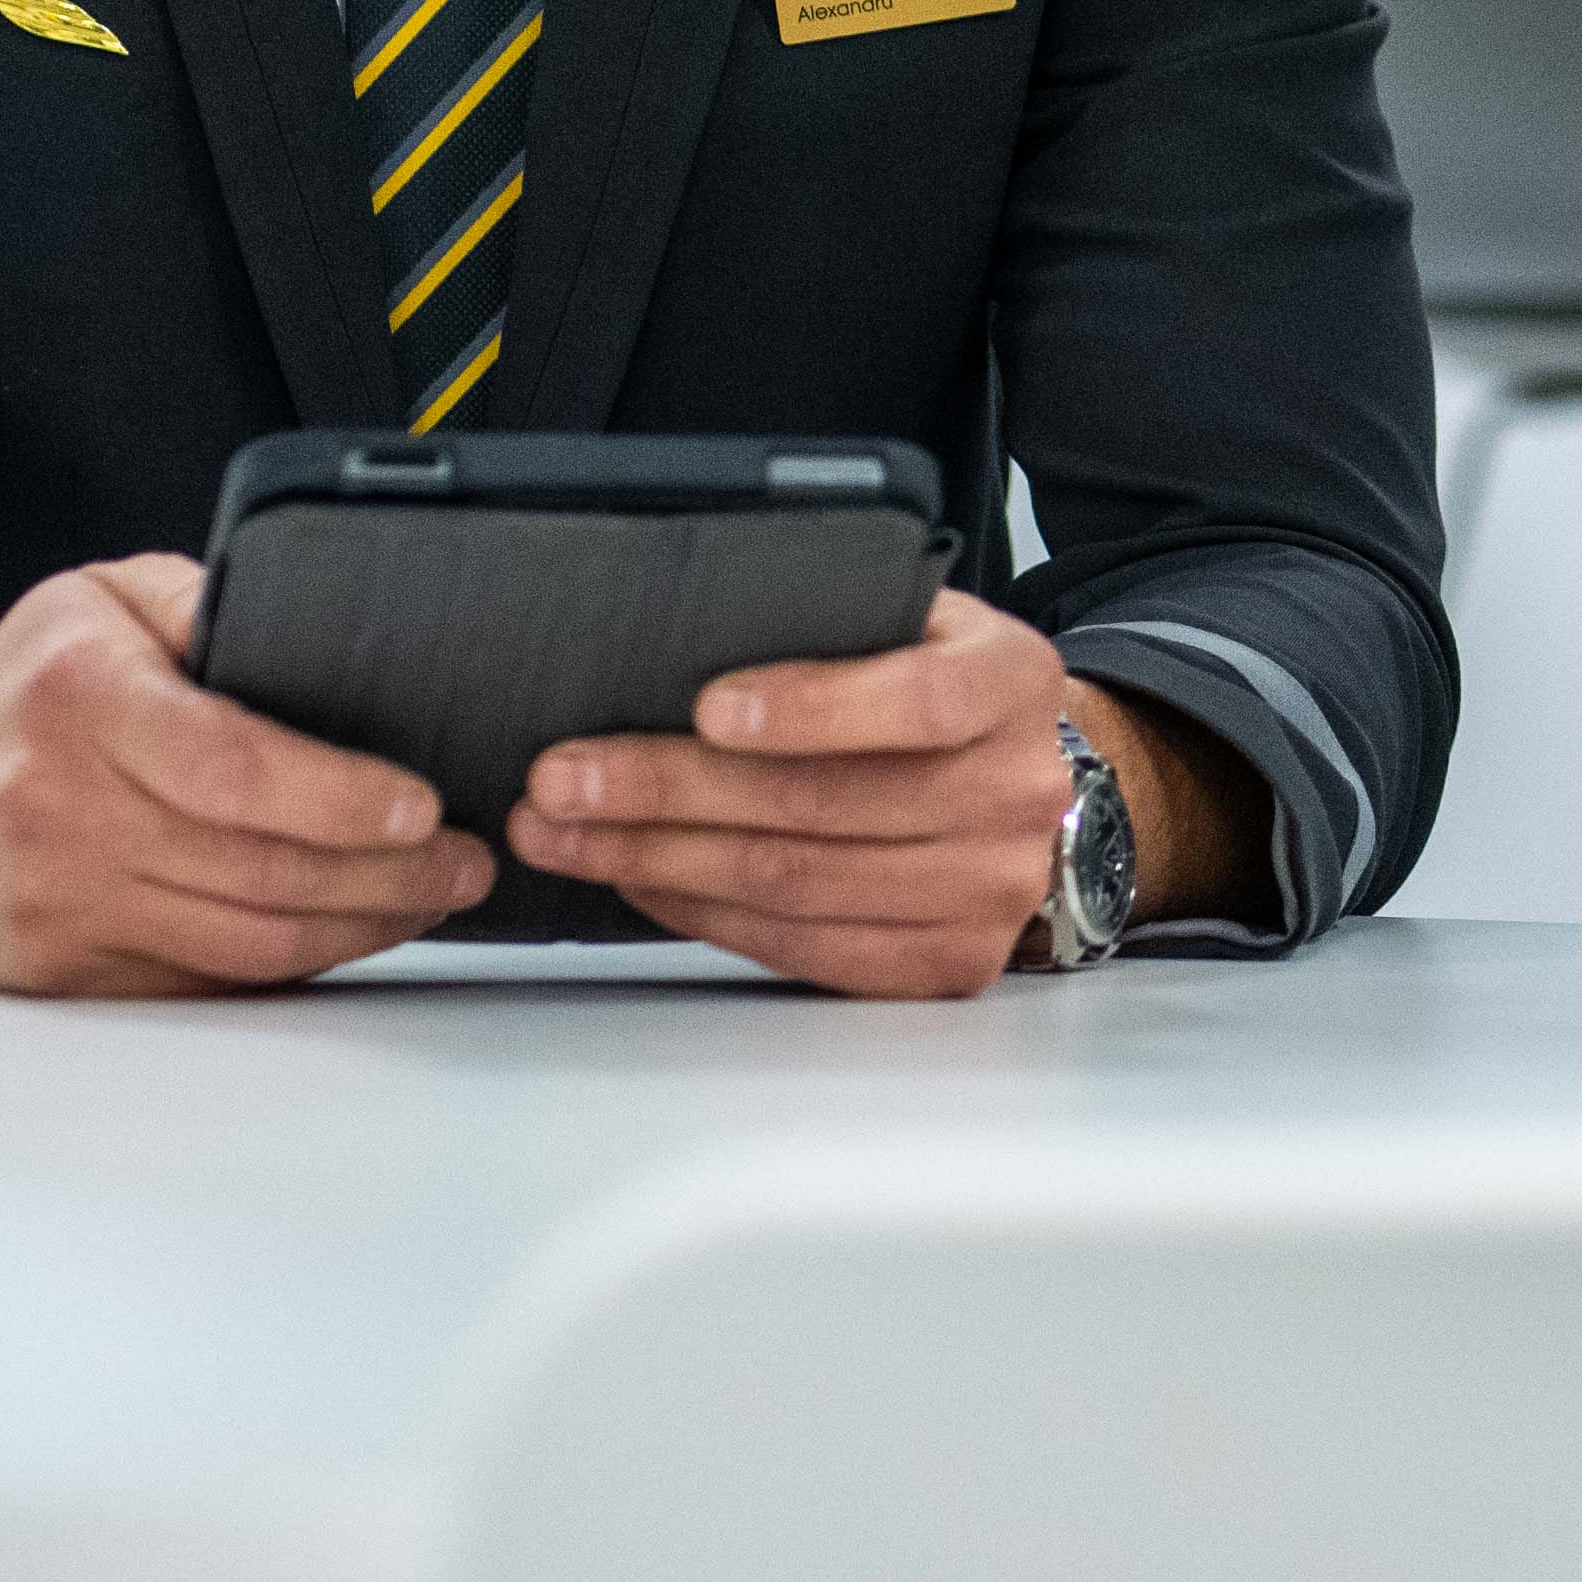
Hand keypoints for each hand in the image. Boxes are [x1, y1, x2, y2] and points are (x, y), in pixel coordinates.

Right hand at [0, 552, 489, 995]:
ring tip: (428, 899)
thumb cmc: (16, 683)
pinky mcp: (55, 971)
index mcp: (78, 702)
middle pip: (256, 870)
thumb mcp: (103, 597)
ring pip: (242, 942)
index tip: (421, 808)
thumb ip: (216, 601)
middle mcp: (56, 809)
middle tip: (463, 861)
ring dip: (358, 930)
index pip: (232, 767)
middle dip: (387, 877)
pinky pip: (200, 982)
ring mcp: (52, 902)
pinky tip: (343, 931)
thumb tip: (332, 628)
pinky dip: (287, 964)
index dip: (341, 800)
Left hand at [501, 585, 1087, 999]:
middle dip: (672, 791)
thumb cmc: (928, 684)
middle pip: (827, 805)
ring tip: (566, 833)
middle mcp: (1018, 794)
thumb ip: (831, 620)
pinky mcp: (948, 962)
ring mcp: (990, 890)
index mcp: (1015, 682)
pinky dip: (703, 913)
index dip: (812, 708)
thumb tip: (670, 632)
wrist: (1007, 777)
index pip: (922, 701)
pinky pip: (804, 948)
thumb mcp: (908, 620)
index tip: (706, 708)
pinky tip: (639, 879)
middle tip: (563, 780)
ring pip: (799, 884)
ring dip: (659, 860)